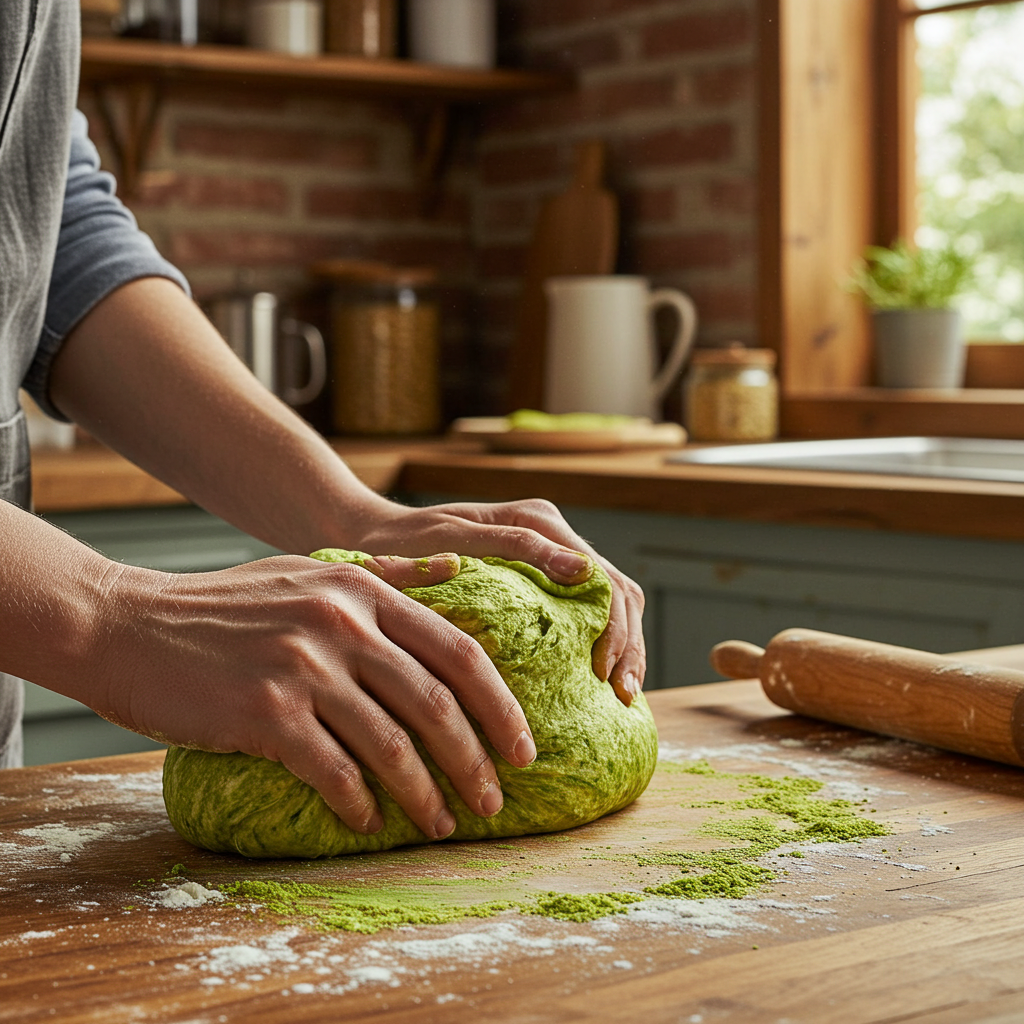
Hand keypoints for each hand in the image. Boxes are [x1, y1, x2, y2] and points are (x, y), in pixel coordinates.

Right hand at [90, 554, 536, 838]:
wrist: (129, 624)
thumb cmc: (226, 605)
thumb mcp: (311, 568)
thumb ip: (388, 571)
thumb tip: (457, 569)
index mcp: (362, 589)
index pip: (458, 651)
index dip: (500, 705)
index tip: (522, 747)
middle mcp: (342, 624)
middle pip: (436, 703)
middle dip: (476, 760)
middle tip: (494, 803)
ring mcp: (303, 667)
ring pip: (392, 745)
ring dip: (425, 795)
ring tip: (441, 825)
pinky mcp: (265, 713)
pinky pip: (333, 772)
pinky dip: (358, 805)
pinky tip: (367, 823)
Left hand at [353, 499, 645, 705]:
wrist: (373, 538)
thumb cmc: (405, 542)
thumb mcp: (453, 541)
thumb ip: (517, 546)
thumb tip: (580, 570)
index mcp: (537, 521)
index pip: (601, 577)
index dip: (614, 627)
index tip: (604, 673)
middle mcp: (551, 534)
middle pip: (617, 590)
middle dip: (628, 643)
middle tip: (623, 694)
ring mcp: (549, 555)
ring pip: (613, 600)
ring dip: (625, 646)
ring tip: (621, 693)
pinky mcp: (540, 579)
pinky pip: (588, 610)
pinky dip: (605, 642)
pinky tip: (602, 679)